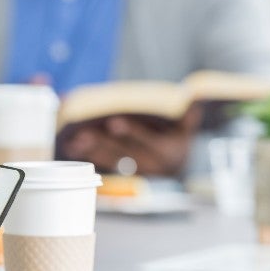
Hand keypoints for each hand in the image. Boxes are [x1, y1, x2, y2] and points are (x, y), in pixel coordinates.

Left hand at [61, 106, 202, 176]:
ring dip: (92, 151)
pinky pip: (106, 164)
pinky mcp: (125, 173)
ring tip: (75, 142)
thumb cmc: (178, 139)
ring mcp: (138, 171)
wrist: (180, 166)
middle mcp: (152, 165)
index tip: (112, 123)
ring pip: (113, 160)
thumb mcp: (186, 129)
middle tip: (83, 134)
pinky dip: (90, 156)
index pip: (147, 141)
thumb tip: (195, 97)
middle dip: (103, 143)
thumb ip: (189, 116)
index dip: (130, 132)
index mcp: (168, 151)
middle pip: (125, 153)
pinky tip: (74, 148)